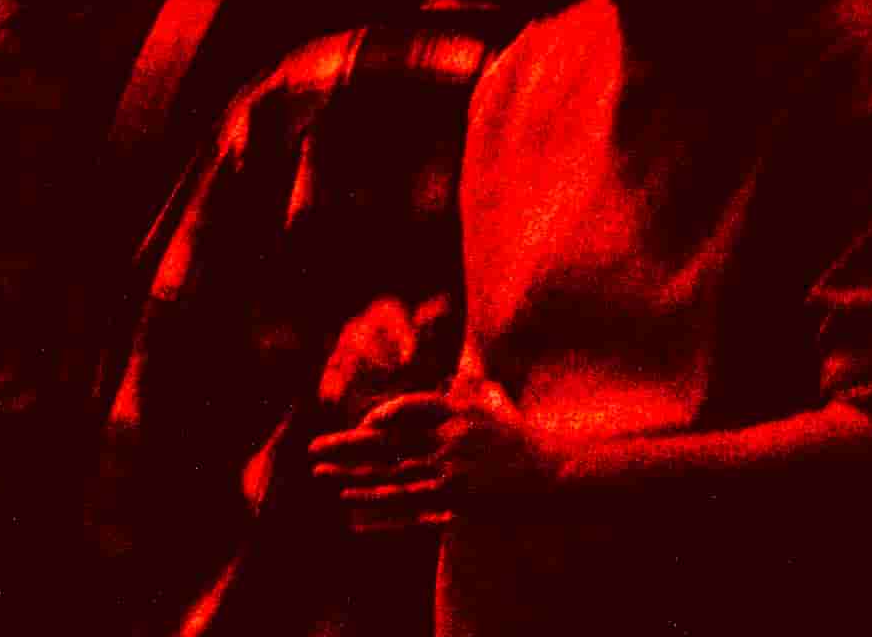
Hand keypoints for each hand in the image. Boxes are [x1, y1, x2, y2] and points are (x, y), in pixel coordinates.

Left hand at [311, 384, 559, 533]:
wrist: (557, 472)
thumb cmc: (527, 444)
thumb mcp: (498, 410)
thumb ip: (474, 393)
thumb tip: (462, 373)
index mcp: (461, 412)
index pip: (412, 407)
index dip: (383, 416)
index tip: (365, 425)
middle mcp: (452, 434)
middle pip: (389, 438)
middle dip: (347, 444)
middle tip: (314, 448)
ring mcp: (452, 464)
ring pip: (389, 469)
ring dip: (349, 473)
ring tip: (318, 473)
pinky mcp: (455, 493)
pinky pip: (405, 497)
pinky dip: (375, 498)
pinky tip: (350, 498)